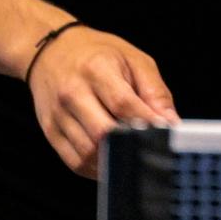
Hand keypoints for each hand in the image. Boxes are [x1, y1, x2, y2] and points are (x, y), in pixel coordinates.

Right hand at [26, 26, 176, 178]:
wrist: (52, 52)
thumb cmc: (98, 55)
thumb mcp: (134, 60)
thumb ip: (155, 91)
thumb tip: (170, 122)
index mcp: (96, 69)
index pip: (122, 104)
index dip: (146, 122)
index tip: (165, 132)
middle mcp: (72, 93)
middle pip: (103, 132)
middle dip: (130, 143)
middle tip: (150, 145)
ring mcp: (57, 115)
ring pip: (88, 152)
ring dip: (115, 158)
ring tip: (133, 151)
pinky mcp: (50, 132)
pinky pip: (75, 162)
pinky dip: (98, 167)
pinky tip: (113, 158)